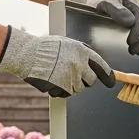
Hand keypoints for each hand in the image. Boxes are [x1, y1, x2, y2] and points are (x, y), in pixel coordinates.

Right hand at [0, 26, 114, 97]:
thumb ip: (79, 54)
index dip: (107, 75)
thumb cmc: (43, 48)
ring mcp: (70, 77)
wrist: (26, 54)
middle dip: (84, 81)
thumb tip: (90, 65)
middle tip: (72, 75)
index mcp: (82, 51)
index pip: (100, 65)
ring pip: (78, 89)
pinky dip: (59, 90)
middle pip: (91, 81)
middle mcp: (79, 64)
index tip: (112, 81)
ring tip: (57, 74)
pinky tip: (51, 80)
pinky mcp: (61, 87)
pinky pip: (65, 94)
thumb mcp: (66, 44)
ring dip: (70, 85)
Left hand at [63, 0, 138, 54]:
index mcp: (131, 0)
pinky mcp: (130, 22)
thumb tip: (131, 22)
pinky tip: (136, 49)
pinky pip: (138, 31)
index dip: (138, 30)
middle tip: (133, 50)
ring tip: (134, 52)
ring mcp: (134, 14)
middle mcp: (135, 7)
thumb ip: (116, 10)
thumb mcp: (104, 2)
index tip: (130, 42)